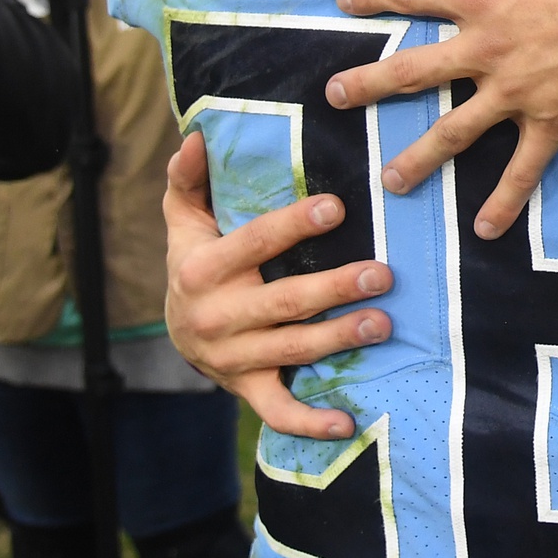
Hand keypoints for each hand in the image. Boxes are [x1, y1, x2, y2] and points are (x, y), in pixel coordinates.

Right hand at [163, 132, 392, 438]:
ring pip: (291, 349)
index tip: (338, 207)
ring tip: (383, 322)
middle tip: (382, 274)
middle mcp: (215, 316)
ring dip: (339, 339)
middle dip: (334, 289)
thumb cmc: (196, 258)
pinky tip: (347, 421)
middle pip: (282, 301)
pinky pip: (277, 410)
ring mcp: (231, 357)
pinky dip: (310, 422)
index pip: (254, 243)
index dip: (294, 225)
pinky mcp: (245, 388)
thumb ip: (190, 177)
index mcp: (201, 269)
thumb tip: (197, 134)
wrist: (174, 328)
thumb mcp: (184, 217)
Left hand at [329, 0, 557, 240]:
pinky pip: (523, 171)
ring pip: (456, 132)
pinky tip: (484, 229)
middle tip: (335, 97)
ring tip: (390, 181)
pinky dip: (504, 202)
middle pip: (416, 71)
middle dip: (371, 85)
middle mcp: (490, 50)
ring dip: (419, 158)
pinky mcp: (555, 124)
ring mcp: (519, 93)